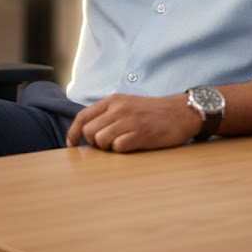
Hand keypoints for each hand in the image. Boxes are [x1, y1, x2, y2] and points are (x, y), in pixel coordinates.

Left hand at [66, 93, 200, 152]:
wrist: (180, 112)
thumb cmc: (152, 112)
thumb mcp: (127, 104)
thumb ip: (108, 114)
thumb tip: (87, 132)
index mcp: (113, 101)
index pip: (83, 117)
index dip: (73, 133)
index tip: (72, 144)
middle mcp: (118, 109)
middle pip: (89, 132)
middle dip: (94, 142)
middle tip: (108, 143)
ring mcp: (129, 121)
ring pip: (101, 141)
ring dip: (109, 147)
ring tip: (123, 142)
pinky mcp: (140, 134)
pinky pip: (119, 148)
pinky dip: (122, 150)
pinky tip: (133, 144)